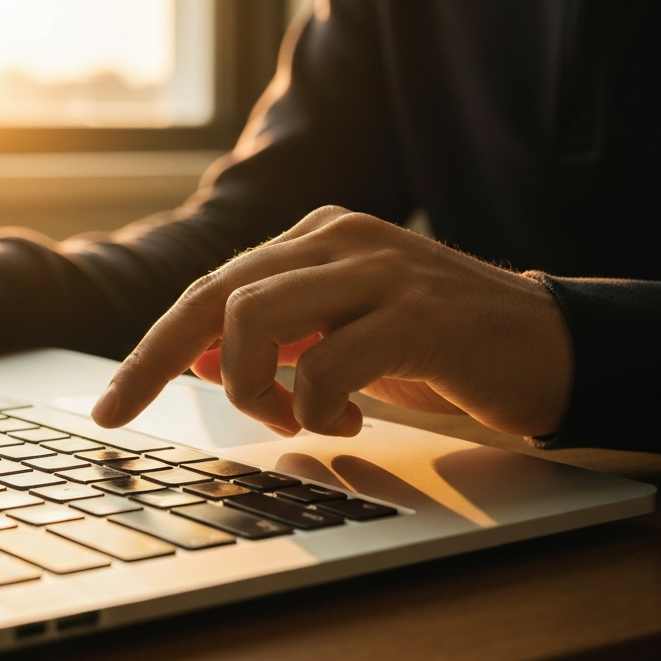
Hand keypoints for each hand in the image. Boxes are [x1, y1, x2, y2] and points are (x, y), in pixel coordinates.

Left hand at [92, 207, 573, 437]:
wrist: (546, 345)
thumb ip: (275, 334)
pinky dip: (316, 409)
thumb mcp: (339, 333)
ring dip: (252, 386)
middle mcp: (337, 238)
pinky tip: (346, 423)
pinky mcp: (416, 314)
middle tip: (124, 412)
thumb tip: (192, 356)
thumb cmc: (433, 346)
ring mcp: (378, 269)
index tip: (114, 401)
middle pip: (214, 295)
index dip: (152, 346)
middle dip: (155, 361)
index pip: (211, 288)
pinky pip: (325, 365)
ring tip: (292, 416)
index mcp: (314, 237)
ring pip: (253, 318)